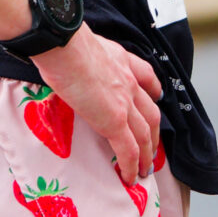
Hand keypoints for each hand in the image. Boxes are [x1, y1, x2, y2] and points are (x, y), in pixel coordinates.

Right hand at [33, 25, 161, 182]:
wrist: (62, 43)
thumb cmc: (62, 40)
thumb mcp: (80, 42)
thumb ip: (81, 53)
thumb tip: (63, 54)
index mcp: (121, 60)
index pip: (146, 77)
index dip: (153, 90)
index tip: (155, 98)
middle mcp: (128, 82)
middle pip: (151, 113)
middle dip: (153, 133)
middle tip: (151, 147)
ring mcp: (124, 103)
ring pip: (145, 134)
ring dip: (147, 154)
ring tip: (144, 170)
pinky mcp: (114, 121)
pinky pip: (128, 149)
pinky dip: (131, 164)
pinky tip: (129, 177)